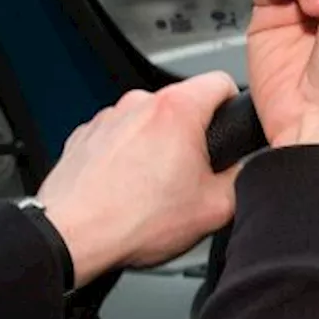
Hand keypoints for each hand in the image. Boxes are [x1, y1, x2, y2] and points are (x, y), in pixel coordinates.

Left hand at [36, 72, 238, 287]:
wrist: (72, 237)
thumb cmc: (132, 221)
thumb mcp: (216, 208)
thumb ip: (242, 179)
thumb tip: (246, 171)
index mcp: (176, 110)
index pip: (221, 81)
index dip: (233, 104)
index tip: (229, 125)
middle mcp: (139, 104)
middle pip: (183, 105)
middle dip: (192, 135)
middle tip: (191, 177)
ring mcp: (109, 117)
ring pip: (149, 122)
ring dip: (157, 146)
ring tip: (153, 188)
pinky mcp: (86, 135)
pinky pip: (119, 137)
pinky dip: (126, 156)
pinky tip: (126, 188)